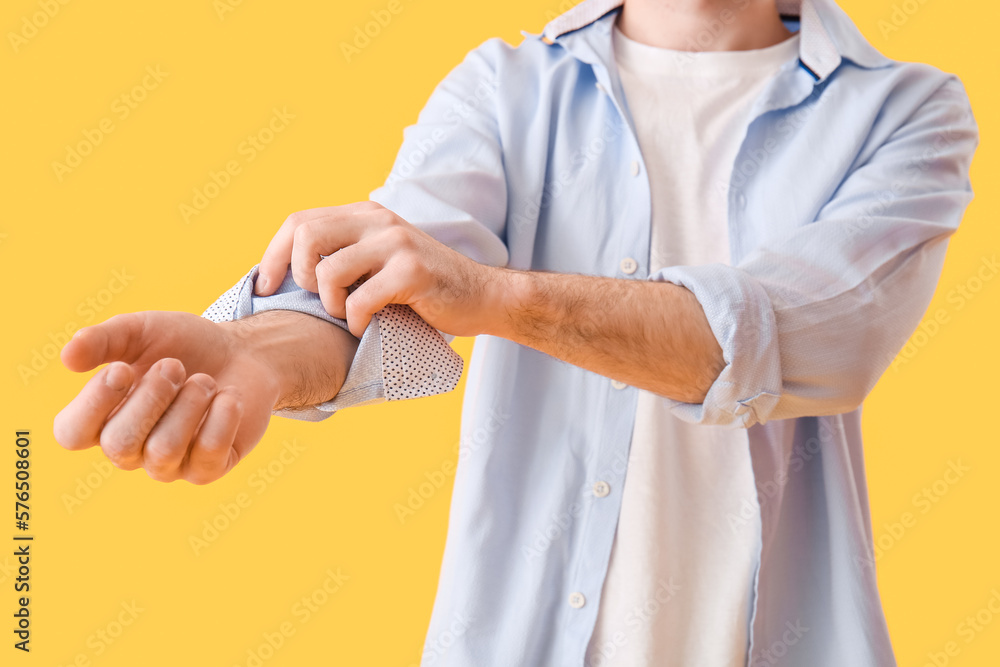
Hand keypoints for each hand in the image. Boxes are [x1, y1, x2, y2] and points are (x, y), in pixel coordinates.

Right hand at [53, 310, 354, 483]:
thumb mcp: (142, 331)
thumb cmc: (184, 345)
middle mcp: (131, 449)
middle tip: (175, 366)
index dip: (94, 403)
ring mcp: (170, 464)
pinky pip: (208, 454)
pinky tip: (228, 396)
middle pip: (119, 445)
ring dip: (189, 404)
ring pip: (164, 451)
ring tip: (205, 380)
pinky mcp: (209, 468)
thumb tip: (67, 357)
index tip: (123, 369)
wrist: (244, 352)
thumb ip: (103, 340)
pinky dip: (222, 417)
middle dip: (151, 397)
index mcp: (103, 417)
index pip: (72, 433)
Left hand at [253, 202, 506, 337]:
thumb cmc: (425, 289)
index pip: (299, 222)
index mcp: (364, 215)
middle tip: (321, 301)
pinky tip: (370, 325)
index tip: (265, 288)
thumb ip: (344, 255)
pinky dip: (357, 321)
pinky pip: (360, 301)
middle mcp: (378, 221)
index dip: (273, 257)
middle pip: (306, 237)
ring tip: (351, 315)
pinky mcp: (412, 272)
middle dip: (300, 277)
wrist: (484, 297)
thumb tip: (285, 274)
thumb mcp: (379, 261)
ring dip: (330, 305)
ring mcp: (396, 243)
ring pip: (328, 272)